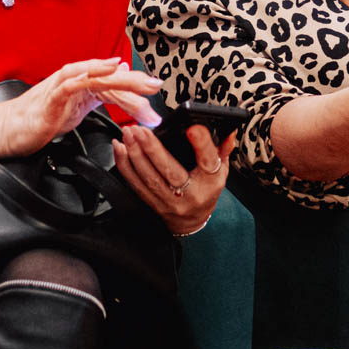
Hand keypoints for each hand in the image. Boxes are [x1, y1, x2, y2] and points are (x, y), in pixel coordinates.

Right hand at [0, 58, 161, 156]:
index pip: (115, 82)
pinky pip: (75, 81)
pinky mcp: (53, 96)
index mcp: (82, 82)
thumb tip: (119, 74)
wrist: (10, 129)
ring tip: (142, 87)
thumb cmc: (41, 119)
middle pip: (111, 77)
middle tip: (157, 87)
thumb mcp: (78, 106)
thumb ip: (99, 92)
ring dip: (123, 82)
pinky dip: (92, 75)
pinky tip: (108, 71)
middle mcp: (75, 78)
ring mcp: (63, 85)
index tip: (156, 92)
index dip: (136, 86)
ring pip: (98, 78)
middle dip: (136, 82)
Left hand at [115, 123, 234, 234]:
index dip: (201, 144)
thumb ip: (222, 148)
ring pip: (149, 178)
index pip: (208, 161)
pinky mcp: (153, 203)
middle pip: (170, 170)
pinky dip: (125, 165)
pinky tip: (119, 149)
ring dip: (135, 154)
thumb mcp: (221, 170)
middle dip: (152, 148)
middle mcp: (190, 194)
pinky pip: (136, 184)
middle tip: (140, 129)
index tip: (192, 128)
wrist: (192, 221)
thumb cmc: (206, 190)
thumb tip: (229, 129)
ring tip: (127, 135)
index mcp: (210, 181)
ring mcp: (169, 201)